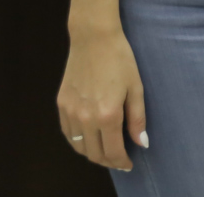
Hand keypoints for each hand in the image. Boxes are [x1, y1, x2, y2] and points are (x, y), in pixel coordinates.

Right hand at [57, 27, 146, 171]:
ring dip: (92, 154)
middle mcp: (85, 118)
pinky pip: (67, 132)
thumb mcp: (136, 88)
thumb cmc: (120, 60)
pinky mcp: (61, 104)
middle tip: (119, 160)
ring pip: (78, 146)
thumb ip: (138, 119)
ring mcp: (70, 112)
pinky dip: (78, 141)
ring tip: (106, 151)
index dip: (122, 162)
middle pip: (94, 154)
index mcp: (107, 115)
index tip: (129, 164)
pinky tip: (89, 138)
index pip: (113, 151)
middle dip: (108, 161)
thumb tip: (142, 143)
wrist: (93, 38)